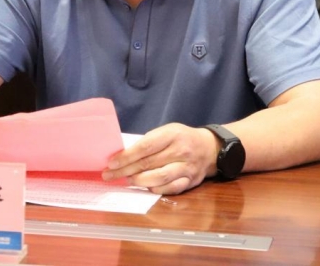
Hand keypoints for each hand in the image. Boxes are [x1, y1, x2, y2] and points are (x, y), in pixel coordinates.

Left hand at [101, 123, 218, 194]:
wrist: (210, 147)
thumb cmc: (181, 138)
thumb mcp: (167, 131)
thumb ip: (149, 142)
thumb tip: (123, 156)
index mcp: (172, 134)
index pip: (145, 147)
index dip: (127, 156)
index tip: (112, 163)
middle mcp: (181, 151)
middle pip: (149, 163)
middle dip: (125, 170)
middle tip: (109, 175)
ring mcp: (187, 167)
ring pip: (160, 177)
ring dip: (139, 181)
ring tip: (126, 181)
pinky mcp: (191, 181)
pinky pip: (171, 188)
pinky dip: (156, 189)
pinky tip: (145, 187)